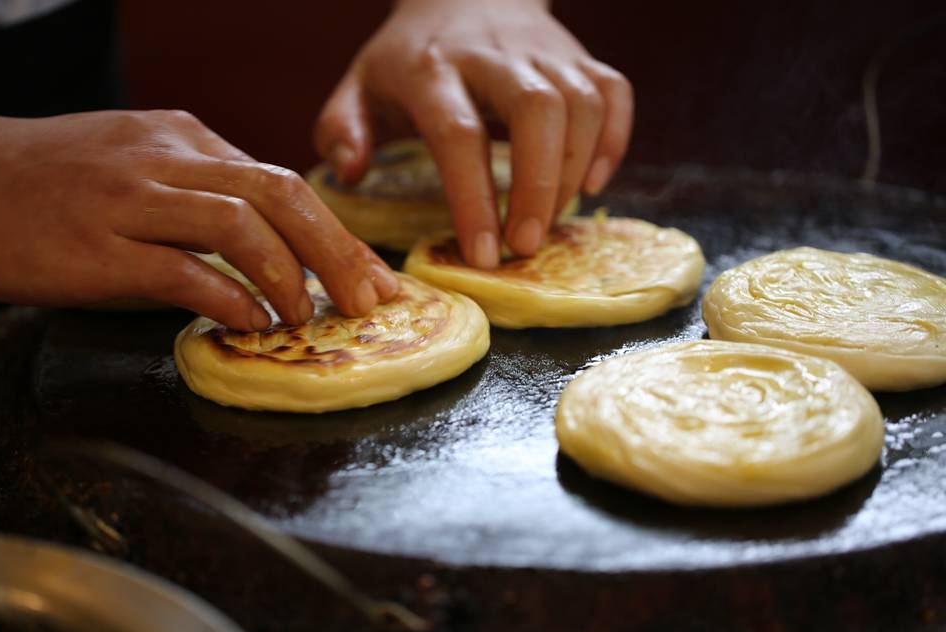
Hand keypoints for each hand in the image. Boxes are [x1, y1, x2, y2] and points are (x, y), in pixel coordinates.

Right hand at [0, 93, 397, 330]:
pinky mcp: (97, 247)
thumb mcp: (138, 160)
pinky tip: (249, 323)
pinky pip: (183, 270)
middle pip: (279, 195)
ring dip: (288, 275)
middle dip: (337, 252)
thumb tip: (267, 240)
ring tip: (306, 318)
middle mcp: (166, 159)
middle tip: (368, 301)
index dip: (337, 233)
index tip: (372, 276)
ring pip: (239, 225)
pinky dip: (229, 298)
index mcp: (184, 139)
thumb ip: (199, 189)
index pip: (283, 182)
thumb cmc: (49, 178)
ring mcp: (131, 199)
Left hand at [315, 0, 632, 267]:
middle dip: (538, 186)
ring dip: (572, 172)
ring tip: (548, 224)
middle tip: (526, 246)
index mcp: (433, 67)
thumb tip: (349, 172)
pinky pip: (614, 92)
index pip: (459, 133)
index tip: (482, 254)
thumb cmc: (410, 59)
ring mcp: (543, 51)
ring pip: (580, 103)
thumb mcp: (360, 86)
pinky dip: (613, 141)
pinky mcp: (579, 55)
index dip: (474, 198)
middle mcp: (493, 54)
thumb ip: (342, 129)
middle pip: (536, 110)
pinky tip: (591, 184)